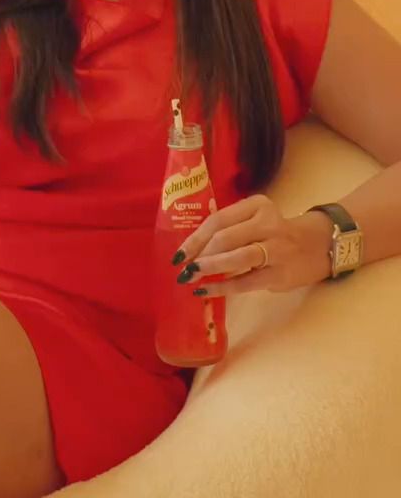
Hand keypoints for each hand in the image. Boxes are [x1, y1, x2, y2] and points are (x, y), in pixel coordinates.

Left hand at [173, 195, 332, 296]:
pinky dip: (222, 287)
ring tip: (191, 277)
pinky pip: (246, 281)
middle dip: (199, 254)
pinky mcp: (280, 273)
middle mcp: (268, 223)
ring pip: (237, 257)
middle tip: (183, 268)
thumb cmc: (276, 234)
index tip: (178, 253)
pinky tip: (205, 291)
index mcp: (257, 205)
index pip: (219, 219)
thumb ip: (230, 229)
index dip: (195, 238)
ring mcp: (277, 248)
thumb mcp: (256, 220)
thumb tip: (191, 250)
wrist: (318, 246)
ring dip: (210, 268)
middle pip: (225, 237)